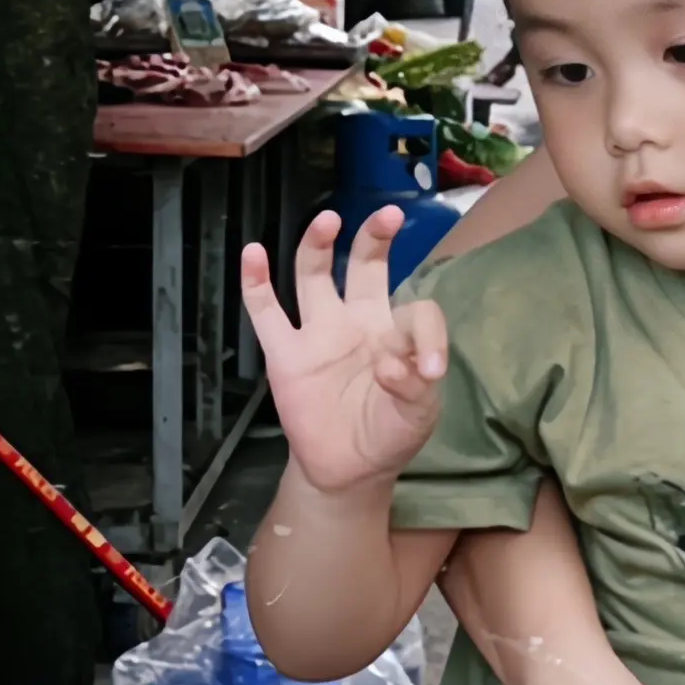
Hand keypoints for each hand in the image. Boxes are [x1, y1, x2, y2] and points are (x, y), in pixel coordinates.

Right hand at [239, 208, 446, 494]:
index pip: (416, 311)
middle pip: (364, 266)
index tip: (431, 371)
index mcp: (397, 332)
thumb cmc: (390, 433)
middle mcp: (357, 321)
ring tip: (327, 220)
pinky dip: (255, 282)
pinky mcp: (284, 354)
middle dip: (375, 238)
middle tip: (389, 215)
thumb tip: (392, 365)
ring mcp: (318, 333)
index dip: (427, 335)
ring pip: (313, 276)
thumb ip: (415, 389)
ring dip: (317, 245)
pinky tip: (253, 253)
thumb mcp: (418, 416)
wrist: (350, 469)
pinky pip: (265, 312)